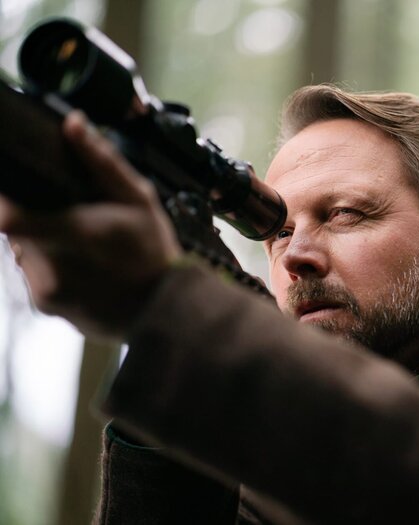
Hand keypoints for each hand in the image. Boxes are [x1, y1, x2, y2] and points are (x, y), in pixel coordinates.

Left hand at [0, 111, 181, 338]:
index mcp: (69, 233)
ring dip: (42, 243)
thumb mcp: (139, 199)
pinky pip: (35, 277)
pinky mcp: (48, 308)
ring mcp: (46, 291)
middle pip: (15, 230)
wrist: (168, 311)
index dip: (6, 199)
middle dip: (35, 218)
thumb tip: (73, 123)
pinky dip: (51, 268)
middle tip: (73, 219)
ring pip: (23, 253)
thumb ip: (101, 161)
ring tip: (82, 246)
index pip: (7, 214)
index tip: (18, 189)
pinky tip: (84, 268)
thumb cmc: (156, 254)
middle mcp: (50, 266)